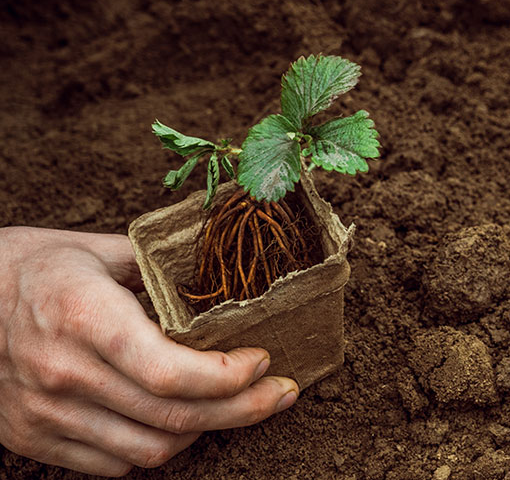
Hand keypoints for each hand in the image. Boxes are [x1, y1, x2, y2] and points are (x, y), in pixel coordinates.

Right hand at [0, 227, 298, 475]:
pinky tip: (181, 424)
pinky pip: (113, 465)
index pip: (171, 372)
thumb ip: (158, 266)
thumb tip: (225, 268)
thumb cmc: (30, 267)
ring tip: (237, 408)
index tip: (263, 360)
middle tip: (281, 394)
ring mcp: (46, 413)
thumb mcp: (93, 249)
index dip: (230, 378)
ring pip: (151, 451)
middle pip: (175, 418)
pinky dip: (158, 450)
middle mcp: (64, 373)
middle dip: (245, 410)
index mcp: (84, 318)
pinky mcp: (33, 438)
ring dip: (207, 434)